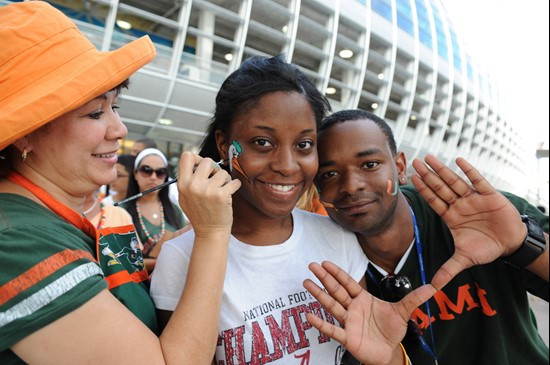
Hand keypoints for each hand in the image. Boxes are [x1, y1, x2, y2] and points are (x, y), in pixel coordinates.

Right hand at [177, 152, 240, 236]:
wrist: (210, 232)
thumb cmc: (199, 213)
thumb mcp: (185, 197)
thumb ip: (188, 179)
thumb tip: (196, 160)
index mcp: (182, 184)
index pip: (186, 156)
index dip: (197, 158)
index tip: (203, 167)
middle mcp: (193, 186)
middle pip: (207, 161)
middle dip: (214, 169)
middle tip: (215, 180)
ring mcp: (208, 190)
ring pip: (222, 172)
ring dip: (225, 179)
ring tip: (221, 189)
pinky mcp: (222, 195)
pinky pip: (234, 181)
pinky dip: (235, 186)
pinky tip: (230, 193)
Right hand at [303, 261, 435, 364]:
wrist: (390, 352)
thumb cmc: (392, 330)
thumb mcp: (404, 312)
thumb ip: (414, 299)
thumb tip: (433, 287)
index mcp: (363, 299)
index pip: (348, 283)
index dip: (337, 273)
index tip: (326, 262)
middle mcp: (353, 308)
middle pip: (336, 290)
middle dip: (324, 278)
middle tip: (312, 266)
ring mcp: (347, 322)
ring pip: (331, 305)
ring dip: (319, 295)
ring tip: (306, 283)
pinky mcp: (347, 337)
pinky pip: (332, 329)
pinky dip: (321, 323)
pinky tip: (309, 315)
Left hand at [411, 154, 526, 288]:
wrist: (510, 244)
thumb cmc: (485, 247)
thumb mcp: (464, 259)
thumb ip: (448, 270)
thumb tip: (433, 287)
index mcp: (451, 216)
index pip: (433, 200)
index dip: (423, 190)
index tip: (411, 178)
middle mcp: (459, 204)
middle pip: (440, 188)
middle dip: (427, 175)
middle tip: (414, 161)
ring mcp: (473, 198)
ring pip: (455, 182)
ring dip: (442, 170)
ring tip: (429, 157)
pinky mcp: (489, 195)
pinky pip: (478, 181)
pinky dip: (469, 171)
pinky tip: (458, 160)